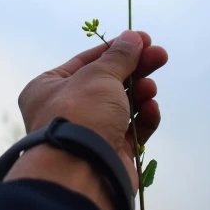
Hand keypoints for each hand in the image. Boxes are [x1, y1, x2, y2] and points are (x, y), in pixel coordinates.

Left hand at [16, 30, 167, 193]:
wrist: (81, 172)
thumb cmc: (80, 115)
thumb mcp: (100, 75)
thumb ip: (120, 56)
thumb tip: (132, 37)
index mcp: (49, 88)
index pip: (87, 61)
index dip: (117, 48)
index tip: (144, 39)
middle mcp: (66, 109)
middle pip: (108, 82)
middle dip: (136, 68)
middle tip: (160, 55)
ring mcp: (89, 133)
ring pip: (122, 105)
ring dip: (139, 93)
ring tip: (150, 88)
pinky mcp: (111, 153)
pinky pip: (131, 129)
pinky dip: (143, 118)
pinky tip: (151, 109)